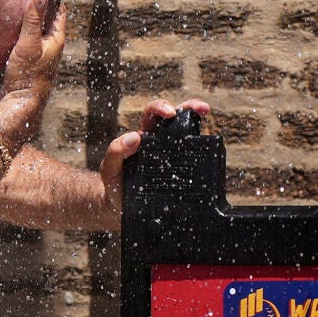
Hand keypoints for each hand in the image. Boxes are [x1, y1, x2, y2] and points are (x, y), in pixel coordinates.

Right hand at [1, 0, 65, 99]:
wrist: (21, 103)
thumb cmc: (27, 74)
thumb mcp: (28, 43)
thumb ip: (33, 20)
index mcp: (56, 39)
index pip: (59, 11)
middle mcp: (52, 46)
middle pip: (48, 21)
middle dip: (39, 7)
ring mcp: (42, 55)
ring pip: (38, 32)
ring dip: (29, 21)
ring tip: (16, 9)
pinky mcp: (32, 62)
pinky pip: (29, 41)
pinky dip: (22, 33)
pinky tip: (10, 32)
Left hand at [98, 98, 210, 227]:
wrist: (122, 209)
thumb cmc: (115, 184)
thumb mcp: (109, 167)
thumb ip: (116, 151)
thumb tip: (134, 137)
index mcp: (142, 137)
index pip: (152, 114)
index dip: (161, 108)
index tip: (170, 113)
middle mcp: (157, 144)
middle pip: (175, 117)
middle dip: (188, 107)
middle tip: (200, 108)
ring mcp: (170, 157)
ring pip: (185, 134)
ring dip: (196, 120)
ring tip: (205, 112)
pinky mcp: (178, 172)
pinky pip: (191, 159)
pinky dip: (202, 151)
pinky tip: (208, 150)